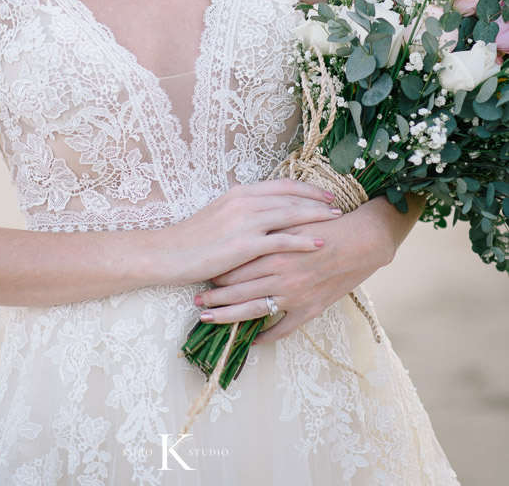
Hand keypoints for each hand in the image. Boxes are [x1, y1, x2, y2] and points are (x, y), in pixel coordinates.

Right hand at [155, 178, 343, 285]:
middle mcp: (245, 202)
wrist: (170, 253)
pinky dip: (304, 240)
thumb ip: (242, 210)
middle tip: (338, 205)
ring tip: (336, 219)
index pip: (282, 185)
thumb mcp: (219, 215)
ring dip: (317, 216)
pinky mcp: (246, 244)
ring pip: (291, 214)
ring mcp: (246, 222)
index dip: (306, 189)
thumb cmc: (193, 239)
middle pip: (291, 196)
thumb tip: (263, 210)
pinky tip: (320, 243)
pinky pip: (283, 239)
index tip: (324, 194)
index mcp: (240, 193)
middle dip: (318, 200)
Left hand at [193, 196, 409, 341]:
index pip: (235, 264)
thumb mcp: (294, 220)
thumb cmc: (329, 225)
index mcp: (275, 249)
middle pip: (238, 289)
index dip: (216, 270)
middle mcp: (281, 274)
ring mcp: (296, 295)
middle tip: (196, 302)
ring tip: (209, 319)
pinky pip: (285, 329)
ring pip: (254, 310)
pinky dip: (268, 337)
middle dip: (214, 297)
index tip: (201, 274)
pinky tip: (253, 341)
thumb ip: (268, 227)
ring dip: (229, 316)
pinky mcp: (311, 308)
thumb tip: (243, 233)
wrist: (364, 240)